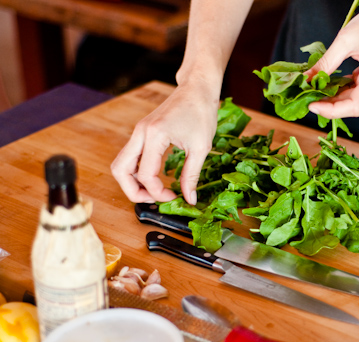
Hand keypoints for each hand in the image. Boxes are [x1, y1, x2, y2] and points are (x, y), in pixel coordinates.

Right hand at [111, 84, 218, 204]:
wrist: (197, 88)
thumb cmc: (201, 112)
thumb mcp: (201, 148)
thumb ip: (192, 175)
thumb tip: (189, 199)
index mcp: (154, 135)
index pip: (145, 174)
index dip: (157, 192)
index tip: (173, 197)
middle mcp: (140, 133)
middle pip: (120, 170)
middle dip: (133, 191)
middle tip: (153, 200)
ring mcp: (139, 131)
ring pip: (121, 164)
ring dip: (131, 182)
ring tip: (152, 192)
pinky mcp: (142, 132)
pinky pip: (130, 156)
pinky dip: (136, 171)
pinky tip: (153, 179)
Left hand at [305, 0, 358, 118]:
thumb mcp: (346, 40)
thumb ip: (325, 62)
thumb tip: (306, 78)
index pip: (355, 107)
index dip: (332, 110)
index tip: (313, 106)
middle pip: (353, 104)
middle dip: (329, 104)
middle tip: (308, 99)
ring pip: (355, 97)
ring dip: (335, 96)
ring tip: (315, 92)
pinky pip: (358, 88)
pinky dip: (343, 87)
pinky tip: (329, 84)